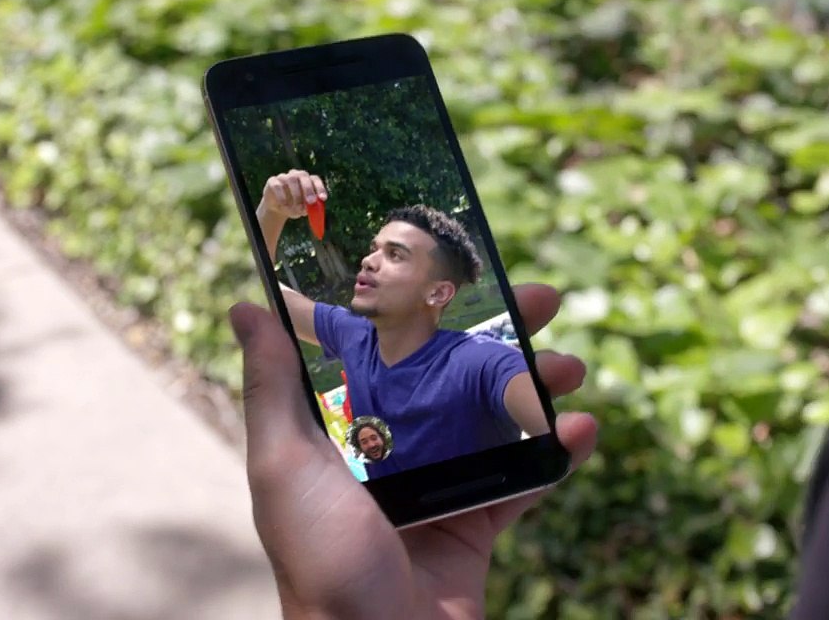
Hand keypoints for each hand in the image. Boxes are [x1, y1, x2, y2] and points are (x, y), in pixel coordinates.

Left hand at [230, 283, 596, 618]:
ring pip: (497, 417)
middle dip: (502, 333)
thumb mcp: (283, 467)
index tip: (460, 268)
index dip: (427, 306)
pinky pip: (524, 479)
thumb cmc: (320, 561)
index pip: (389, 347)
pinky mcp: (477, 524)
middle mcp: (394, 447)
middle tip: (542, 300)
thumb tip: (245, 307)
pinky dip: (557, 453)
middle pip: (455, 373)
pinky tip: (583, 429)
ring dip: (538, 386)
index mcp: (346, 427)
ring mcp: (440, 484)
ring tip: (569, 367)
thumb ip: (272, 389)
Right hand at [258, 169, 327, 219]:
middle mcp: (296, 175)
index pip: (315, 179)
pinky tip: (283, 206)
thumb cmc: (295, 207)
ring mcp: (284, 176)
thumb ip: (308, 209)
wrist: (277, 209)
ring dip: (296, 195)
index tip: (323, 198)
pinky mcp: (272, 181)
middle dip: (308, 189)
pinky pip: (278, 186)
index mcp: (307, 180)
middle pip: (303, 175)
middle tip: (311, 202)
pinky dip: (282, 197)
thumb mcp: (303, 210)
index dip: (320, 188)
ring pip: (291, 179)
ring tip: (296, 209)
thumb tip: (309, 209)